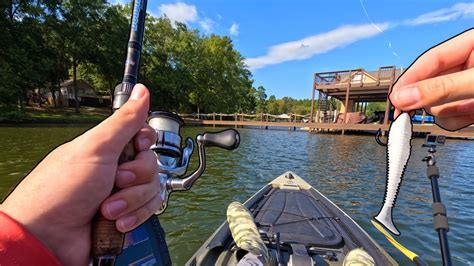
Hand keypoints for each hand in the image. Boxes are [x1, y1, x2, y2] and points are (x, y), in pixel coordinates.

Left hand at [0, 84, 159, 264]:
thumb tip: (142, 90)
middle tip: (114, 181)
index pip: (143, 136)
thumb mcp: (96, 148)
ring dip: (131, 201)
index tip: (136, 146)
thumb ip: (124, 120)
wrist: (48, 238)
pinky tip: (115, 222)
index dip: (145, 143)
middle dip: (135, 178)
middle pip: (151, 164)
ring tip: (106, 209)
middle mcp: (115, 169)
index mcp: (108, 148)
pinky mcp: (125, 215)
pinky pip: (147, 211)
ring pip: (152, 190)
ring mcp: (120, 194)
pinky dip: (133, 217)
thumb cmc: (62, 190)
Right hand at [389, 28, 473, 130]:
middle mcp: (467, 66)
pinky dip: (460, 120)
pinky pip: (452, 118)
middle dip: (437, 100)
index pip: (430, 60)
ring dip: (452, 113)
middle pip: (431, 85)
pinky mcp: (472, 105)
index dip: (410, 79)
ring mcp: (469, 87)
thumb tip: (403, 97)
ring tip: (473, 109)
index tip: (395, 99)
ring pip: (439, 105)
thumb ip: (441, 88)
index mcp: (470, 45)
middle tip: (431, 110)